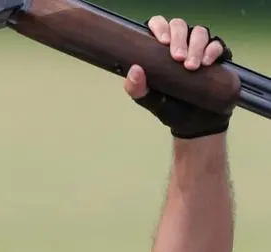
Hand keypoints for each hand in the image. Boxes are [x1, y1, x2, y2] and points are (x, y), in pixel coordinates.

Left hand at [123, 16, 233, 138]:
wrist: (194, 124)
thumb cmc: (169, 107)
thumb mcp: (148, 100)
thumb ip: (136, 88)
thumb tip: (134, 70)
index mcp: (159, 49)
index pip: (158, 26)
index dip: (160, 27)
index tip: (162, 41)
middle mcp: (179, 45)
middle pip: (179, 26)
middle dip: (179, 38)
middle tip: (178, 58)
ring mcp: (198, 49)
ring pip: (199, 32)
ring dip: (196, 46)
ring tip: (191, 66)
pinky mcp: (215, 57)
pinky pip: (217, 44)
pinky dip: (212, 50)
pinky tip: (207, 62)